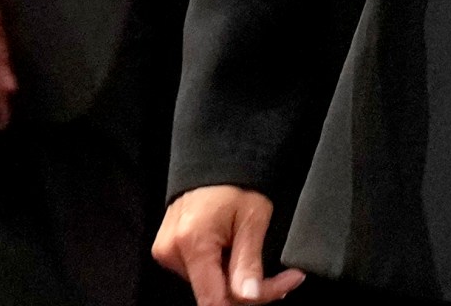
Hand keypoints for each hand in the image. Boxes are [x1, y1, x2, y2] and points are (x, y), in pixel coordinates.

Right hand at [155, 186, 305, 304]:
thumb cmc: (236, 182)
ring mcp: (166, 252)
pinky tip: (235, 253)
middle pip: (212, 293)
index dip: (249, 301)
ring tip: (254, 254)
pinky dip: (221, 269)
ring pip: (208, 284)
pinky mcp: (168, 250)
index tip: (283, 288)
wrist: (213, 160)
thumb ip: (248, 260)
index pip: (213, 299)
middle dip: (250, 290)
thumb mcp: (254, 217)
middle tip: (284, 276)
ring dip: (235, 279)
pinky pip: (199, 271)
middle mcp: (171, 251)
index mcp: (192, 243)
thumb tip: (248, 296)